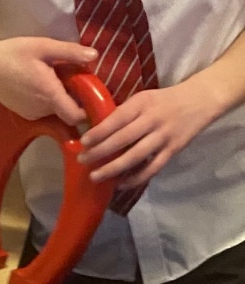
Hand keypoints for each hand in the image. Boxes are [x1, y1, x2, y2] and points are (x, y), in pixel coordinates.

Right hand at [0, 37, 97, 122]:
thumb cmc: (13, 54)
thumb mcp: (44, 46)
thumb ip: (70, 52)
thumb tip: (94, 56)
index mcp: (50, 94)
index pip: (76, 116)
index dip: (86, 108)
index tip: (88, 92)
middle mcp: (42, 109)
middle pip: (67, 111)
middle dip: (73, 97)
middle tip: (69, 76)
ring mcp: (32, 114)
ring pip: (55, 111)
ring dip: (59, 97)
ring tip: (51, 77)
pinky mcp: (24, 113)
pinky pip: (43, 111)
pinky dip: (46, 100)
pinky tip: (38, 84)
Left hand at [78, 81, 216, 184]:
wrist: (200, 101)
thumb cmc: (163, 101)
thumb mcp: (143, 99)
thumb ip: (124, 113)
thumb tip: (94, 130)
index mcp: (143, 103)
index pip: (118, 118)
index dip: (100, 132)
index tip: (83, 142)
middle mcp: (153, 120)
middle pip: (123, 139)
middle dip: (100, 152)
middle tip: (83, 161)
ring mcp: (163, 137)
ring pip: (135, 156)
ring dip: (113, 168)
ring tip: (95, 177)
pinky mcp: (172, 151)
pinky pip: (151, 168)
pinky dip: (135, 178)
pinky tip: (119, 184)